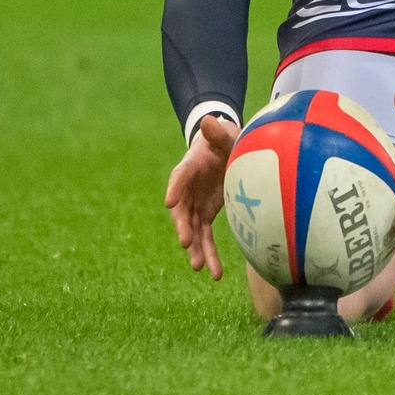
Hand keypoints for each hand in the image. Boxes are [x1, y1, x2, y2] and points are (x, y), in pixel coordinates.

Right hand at [164, 113, 238, 279]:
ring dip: (196, 249)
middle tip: (185, 242)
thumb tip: (209, 121)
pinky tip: (215, 274)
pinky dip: (209, 254)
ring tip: (199, 267)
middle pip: (182, 209)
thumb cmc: (224, 138)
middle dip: (183, 226)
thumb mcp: (225, 133)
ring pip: (192, 229)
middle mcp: (188, 188)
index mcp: (191, 165)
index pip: (180, 176)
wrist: (224, 148)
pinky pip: (205, 238)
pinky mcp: (205, 214)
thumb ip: (218, 133)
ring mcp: (195, 203)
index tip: (170, 202)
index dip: (175, 188)